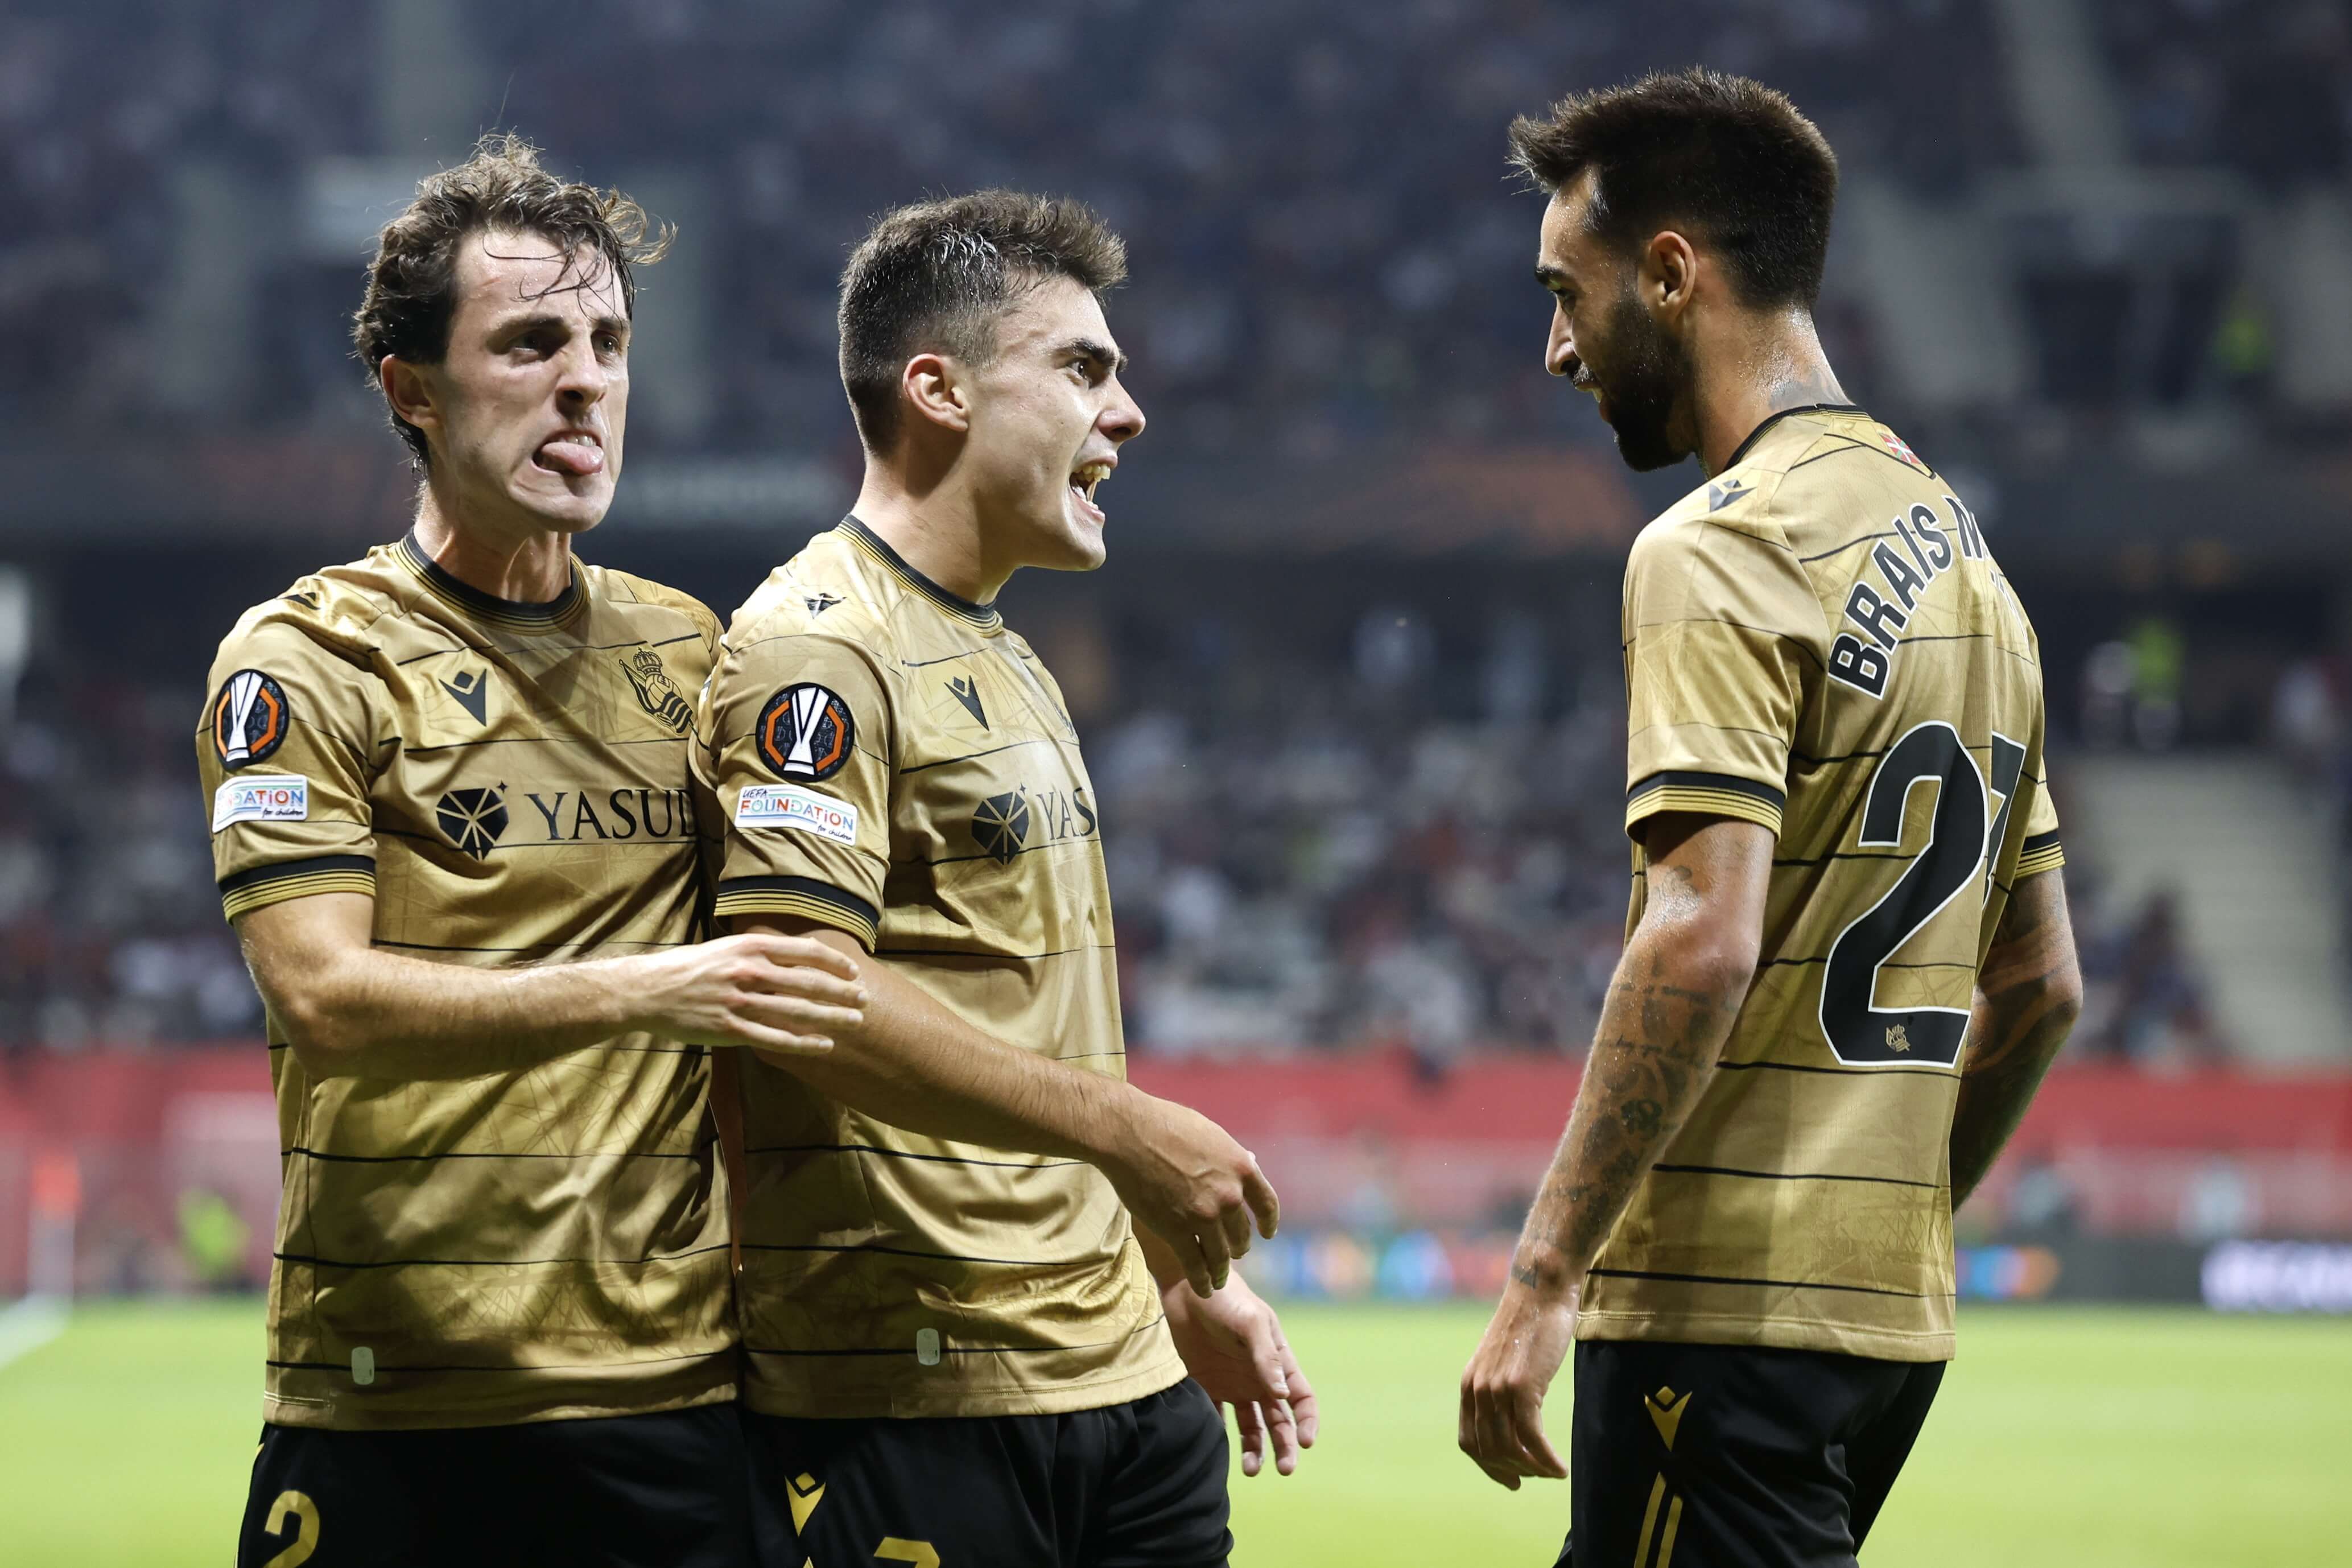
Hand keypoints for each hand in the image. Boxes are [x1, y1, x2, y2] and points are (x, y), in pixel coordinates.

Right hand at [624, 932, 866, 1054]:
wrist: (650, 990)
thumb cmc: (690, 967)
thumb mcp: (727, 947)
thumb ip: (761, 951)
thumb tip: (797, 955)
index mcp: (751, 947)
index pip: (805, 951)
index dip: (834, 963)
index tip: (853, 971)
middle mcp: (750, 972)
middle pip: (809, 982)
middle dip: (842, 992)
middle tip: (865, 1000)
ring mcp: (740, 1002)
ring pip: (797, 1012)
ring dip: (832, 1017)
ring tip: (855, 1022)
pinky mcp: (730, 1029)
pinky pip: (775, 1038)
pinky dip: (803, 1043)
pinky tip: (824, 1045)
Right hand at [1097, 1091, 1279, 1296]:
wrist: (1129, 1134)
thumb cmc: (1166, 1124)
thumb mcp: (1211, 1135)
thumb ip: (1229, 1159)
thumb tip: (1244, 1165)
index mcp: (1242, 1168)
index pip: (1266, 1204)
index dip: (1268, 1223)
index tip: (1266, 1233)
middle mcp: (1230, 1195)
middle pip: (1241, 1233)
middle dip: (1238, 1247)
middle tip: (1233, 1254)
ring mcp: (1204, 1216)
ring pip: (1221, 1255)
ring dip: (1221, 1271)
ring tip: (1218, 1280)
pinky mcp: (1177, 1231)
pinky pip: (1196, 1265)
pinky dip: (1202, 1281)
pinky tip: (1204, 1288)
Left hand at [1163, 1272, 1317, 1476]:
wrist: (1186, 1287)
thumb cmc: (1226, 1299)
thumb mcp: (1251, 1322)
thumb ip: (1266, 1357)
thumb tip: (1282, 1395)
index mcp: (1278, 1362)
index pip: (1302, 1398)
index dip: (1307, 1421)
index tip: (1305, 1442)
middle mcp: (1259, 1378)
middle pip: (1280, 1421)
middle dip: (1286, 1447)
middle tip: (1284, 1469)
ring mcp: (1234, 1384)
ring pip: (1252, 1427)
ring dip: (1255, 1450)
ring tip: (1251, 1469)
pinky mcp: (1208, 1386)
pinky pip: (1217, 1418)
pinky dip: (1219, 1436)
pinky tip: (1216, 1449)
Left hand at [1458, 1279, 1576, 1490]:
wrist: (1541, 1290)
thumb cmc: (1530, 1324)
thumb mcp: (1504, 1361)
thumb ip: (1500, 1389)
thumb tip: (1513, 1422)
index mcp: (1469, 1385)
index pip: (1470, 1442)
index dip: (1490, 1467)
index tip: (1513, 1481)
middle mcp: (1477, 1389)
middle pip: (1490, 1451)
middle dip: (1515, 1472)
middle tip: (1539, 1477)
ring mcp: (1497, 1388)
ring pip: (1510, 1449)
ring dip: (1533, 1469)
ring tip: (1553, 1472)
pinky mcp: (1521, 1386)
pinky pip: (1531, 1438)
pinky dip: (1546, 1460)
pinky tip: (1560, 1468)